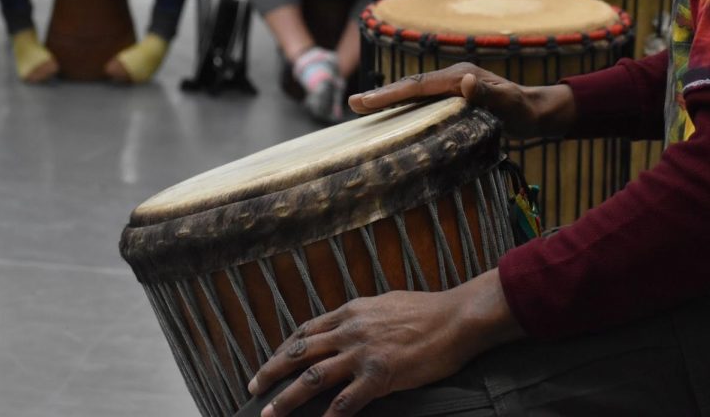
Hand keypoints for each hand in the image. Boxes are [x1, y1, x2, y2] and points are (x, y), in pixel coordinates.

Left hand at [248, 270, 522, 416]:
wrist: (457, 318)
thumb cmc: (428, 310)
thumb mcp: (386, 303)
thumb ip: (363, 317)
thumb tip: (349, 325)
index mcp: (351, 312)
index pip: (306, 330)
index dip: (284, 349)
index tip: (271, 363)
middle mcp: (350, 330)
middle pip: (299, 353)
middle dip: (271, 372)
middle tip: (252, 388)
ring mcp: (363, 353)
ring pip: (312, 378)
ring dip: (286, 399)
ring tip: (269, 413)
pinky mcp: (380, 375)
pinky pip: (345, 402)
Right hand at [348, 63, 576, 138]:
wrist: (538, 110)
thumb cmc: (524, 111)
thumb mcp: (510, 104)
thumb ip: (489, 94)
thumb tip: (467, 81)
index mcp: (459, 77)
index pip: (418, 85)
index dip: (391, 93)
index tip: (366, 101)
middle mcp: (453, 77)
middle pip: (410, 86)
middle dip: (381, 95)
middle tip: (352, 104)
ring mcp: (453, 87)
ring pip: (414, 92)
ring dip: (389, 99)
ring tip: (361, 107)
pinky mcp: (455, 97)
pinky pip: (423, 100)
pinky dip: (404, 105)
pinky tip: (392, 115)